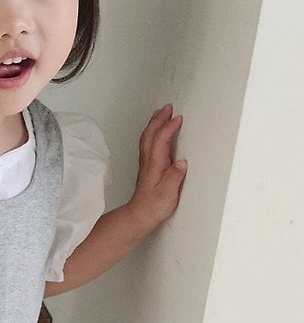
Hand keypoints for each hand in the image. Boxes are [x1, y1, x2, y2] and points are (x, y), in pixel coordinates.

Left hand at [127, 104, 187, 231]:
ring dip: (154, 124)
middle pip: (151, 135)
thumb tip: (182, 162)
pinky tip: (157, 133)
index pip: (160, 140)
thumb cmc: (153, 206)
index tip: (178, 118)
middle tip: (167, 107)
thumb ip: (175, 177)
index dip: (168, 127)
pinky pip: (148, 144)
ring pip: (148, 138)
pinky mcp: (148, 167)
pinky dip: (153, 133)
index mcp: (155, 164)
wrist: (140, 215)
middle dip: (158, 119)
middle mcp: (148, 161)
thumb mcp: (168, 193)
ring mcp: (147, 163)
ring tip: (161, 113)